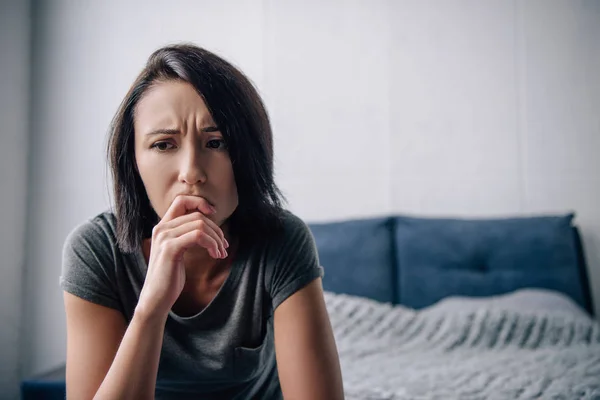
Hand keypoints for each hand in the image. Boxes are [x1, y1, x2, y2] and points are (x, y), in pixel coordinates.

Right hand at [136, 195, 228, 319]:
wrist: (156, 298)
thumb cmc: (169, 277)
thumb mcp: (178, 251)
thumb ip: (185, 235)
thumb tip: (207, 226)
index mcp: (162, 227)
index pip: (181, 200)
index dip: (200, 203)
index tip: (214, 214)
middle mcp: (161, 228)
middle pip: (197, 215)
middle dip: (216, 230)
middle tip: (224, 247)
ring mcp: (164, 237)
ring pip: (200, 224)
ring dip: (217, 239)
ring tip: (221, 253)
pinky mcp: (170, 248)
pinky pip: (198, 235)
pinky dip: (212, 244)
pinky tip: (215, 255)